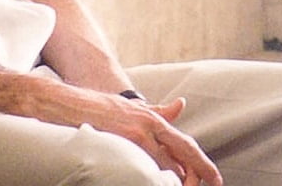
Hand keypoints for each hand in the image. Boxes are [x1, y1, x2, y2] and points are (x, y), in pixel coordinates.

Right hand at [106, 95, 221, 185]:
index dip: (203, 164)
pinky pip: (144, 168)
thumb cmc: (97, 107)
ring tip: (170, 184)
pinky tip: (152, 180)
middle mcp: (147, 126)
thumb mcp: (132, 107)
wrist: (67, 105)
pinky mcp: (120, 145)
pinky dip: (152, 177)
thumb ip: (158, 111)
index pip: (185, 145)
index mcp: (152, 118)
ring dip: (170, 179)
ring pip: (164, 167)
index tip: (214, 178)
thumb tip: (181, 104)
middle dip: (191, 177)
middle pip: (180, 159)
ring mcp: (134, 137)